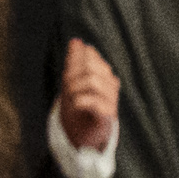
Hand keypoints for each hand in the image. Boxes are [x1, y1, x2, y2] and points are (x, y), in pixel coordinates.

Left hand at [54, 39, 119, 153]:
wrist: (82, 136)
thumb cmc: (78, 107)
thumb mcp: (72, 82)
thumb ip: (76, 61)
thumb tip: (76, 42)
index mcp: (104, 74)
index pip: (90, 57)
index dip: (74, 62)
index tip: (67, 75)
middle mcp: (111, 85)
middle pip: (91, 68)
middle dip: (73, 76)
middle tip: (66, 89)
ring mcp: (111, 99)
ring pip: (92, 81)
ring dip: (75, 89)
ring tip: (71, 98)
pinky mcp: (108, 115)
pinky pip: (96, 101)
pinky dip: (81, 101)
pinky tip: (77, 104)